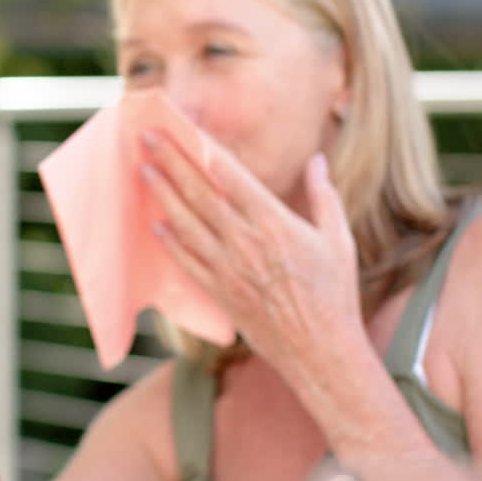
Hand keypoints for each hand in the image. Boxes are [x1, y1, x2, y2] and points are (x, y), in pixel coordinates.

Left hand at [139, 123, 365, 379]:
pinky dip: (170, 242)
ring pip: (186, 224)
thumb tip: (317, 159)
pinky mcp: (219, 293)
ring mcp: (228, 269)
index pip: (230, 175)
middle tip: (147, 138)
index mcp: (275, 223)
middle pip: (199, 194)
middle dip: (171, 163)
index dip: (203, 149)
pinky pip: (187, 262)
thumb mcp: (338, 239)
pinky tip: (156, 225)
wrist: (320, 352)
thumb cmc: (335, 295)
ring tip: (144, 172)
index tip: (184, 128)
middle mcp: (246, 243)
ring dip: (163, 195)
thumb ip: (323, 196)